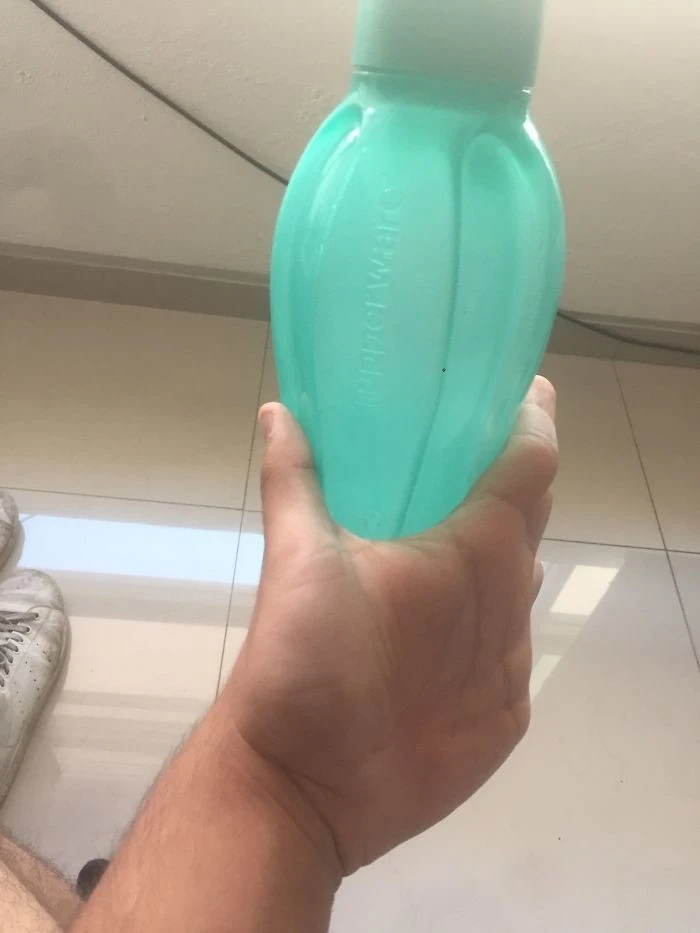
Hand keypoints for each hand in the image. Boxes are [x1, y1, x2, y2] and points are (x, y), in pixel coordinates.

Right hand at [226, 379, 557, 876]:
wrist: (300, 791)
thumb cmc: (300, 664)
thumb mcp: (295, 562)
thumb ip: (293, 478)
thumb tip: (278, 411)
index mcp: (471, 557)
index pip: (532, 468)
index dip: (534, 422)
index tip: (525, 392)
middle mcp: (508, 608)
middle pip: (534, 524)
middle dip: (517, 483)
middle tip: (480, 451)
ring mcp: (512, 669)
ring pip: (523, 589)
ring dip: (504, 554)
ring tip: (462, 530)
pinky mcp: (505, 718)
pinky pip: (510, 648)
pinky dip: (491, 619)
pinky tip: (452, 619)